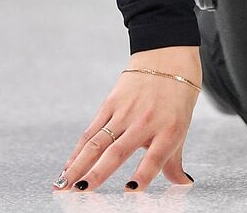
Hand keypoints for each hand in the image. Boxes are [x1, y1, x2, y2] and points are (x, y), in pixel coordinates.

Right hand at [53, 45, 201, 191]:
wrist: (168, 56)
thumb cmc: (178, 96)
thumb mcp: (181, 127)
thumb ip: (174, 160)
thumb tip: (183, 184)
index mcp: (169, 129)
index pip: (156, 157)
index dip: (143, 174)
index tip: (130, 190)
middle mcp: (146, 121)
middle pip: (118, 151)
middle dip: (98, 173)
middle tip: (83, 191)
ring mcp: (126, 112)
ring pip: (97, 143)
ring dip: (78, 165)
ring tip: (63, 185)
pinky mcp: (111, 103)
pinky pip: (91, 131)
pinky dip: (78, 151)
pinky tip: (67, 167)